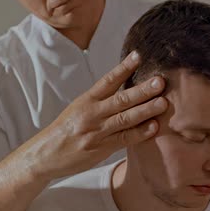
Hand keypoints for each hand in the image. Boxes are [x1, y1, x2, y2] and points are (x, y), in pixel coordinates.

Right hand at [28, 51, 167, 180]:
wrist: (46, 154)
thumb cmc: (66, 130)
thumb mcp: (79, 109)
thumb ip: (101, 101)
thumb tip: (127, 90)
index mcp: (87, 100)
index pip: (108, 81)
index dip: (123, 68)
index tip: (138, 56)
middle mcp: (92, 114)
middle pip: (120, 99)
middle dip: (142, 90)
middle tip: (160, 81)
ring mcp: (97, 131)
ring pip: (124, 118)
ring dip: (145, 110)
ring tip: (163, 103)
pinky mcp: (100, 148)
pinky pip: (123, 139)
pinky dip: (139, 133)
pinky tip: (153, 127)